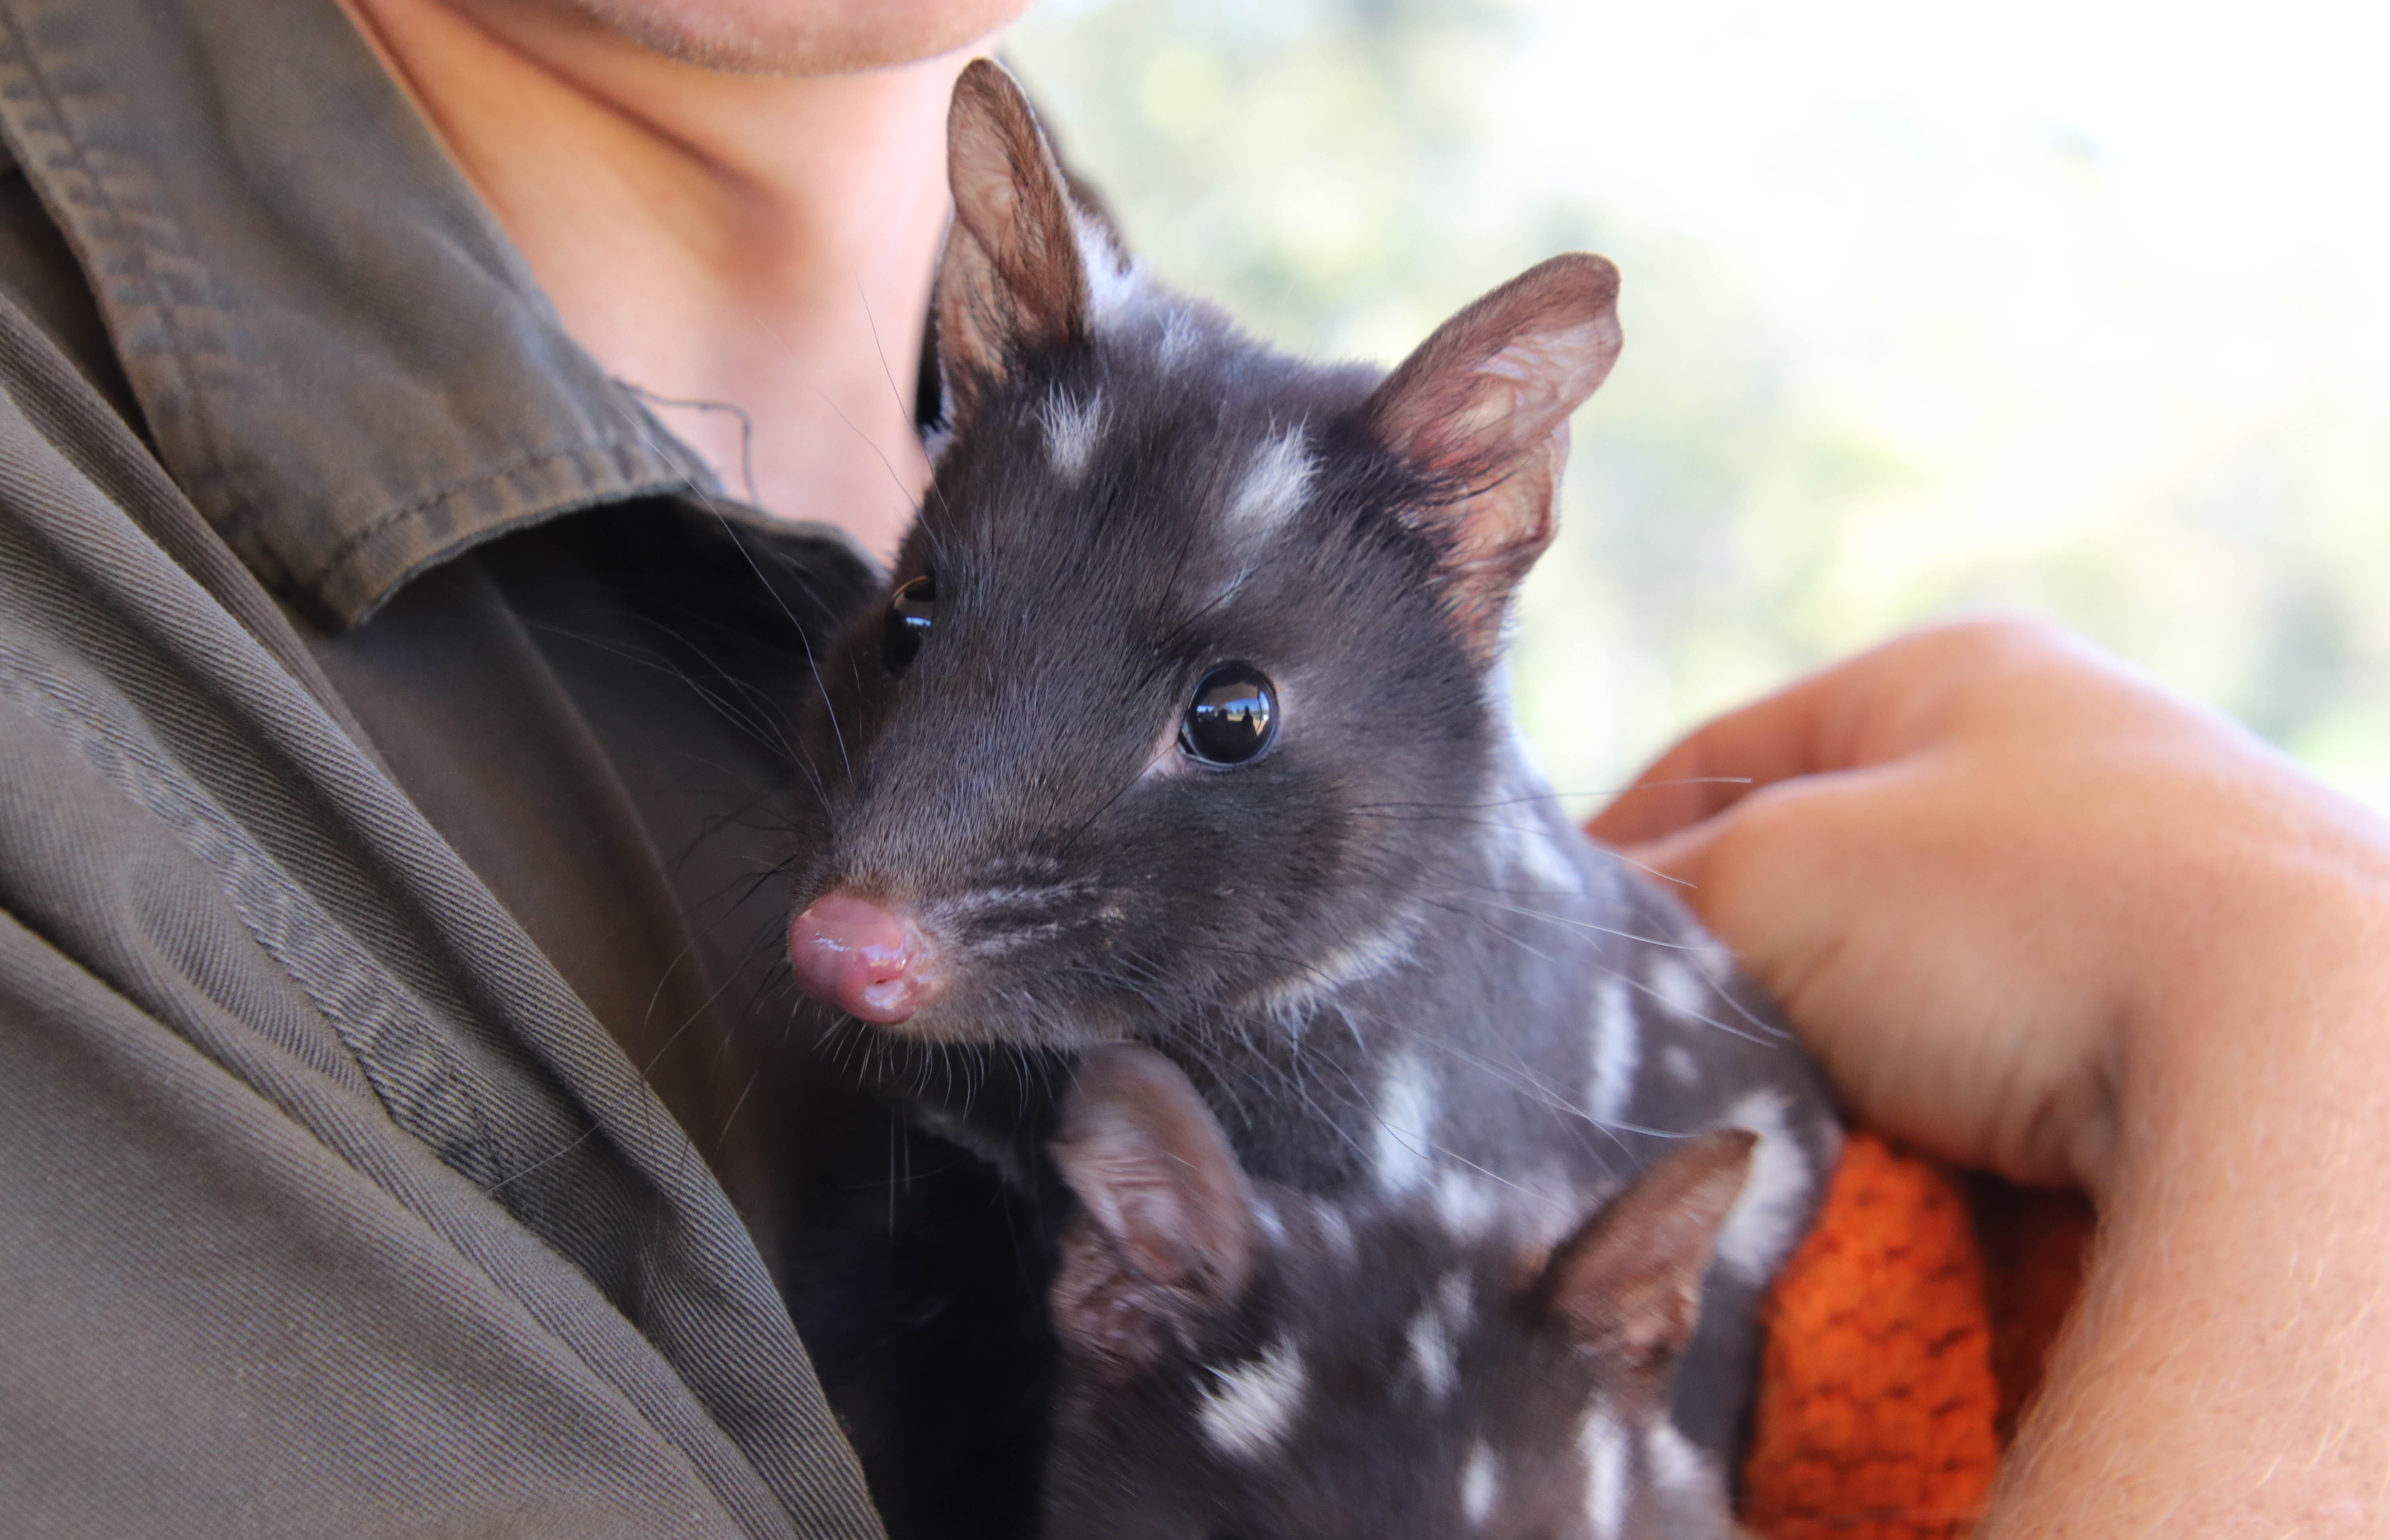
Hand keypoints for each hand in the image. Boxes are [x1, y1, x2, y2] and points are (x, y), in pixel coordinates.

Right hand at [1590, 614, 2389, 1194]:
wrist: (2308, 1065)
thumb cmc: (2020, 923)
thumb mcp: (1773, 881)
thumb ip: (1658, 901)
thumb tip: (1585, 954)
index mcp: (1961, 668)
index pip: (1725, 756)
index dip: (1621, 857)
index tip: (1560, 962)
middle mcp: (2073, 750)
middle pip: (1830, 868)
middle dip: (1743, 962)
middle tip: (1663, 1052)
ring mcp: (2158, 877)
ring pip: (1925, 975)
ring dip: (1846, 1050)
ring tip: (1787, 1123)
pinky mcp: (2214, 1006)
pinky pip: (2024, 1058)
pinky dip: (1950, 1107)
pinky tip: (1915, 1161)